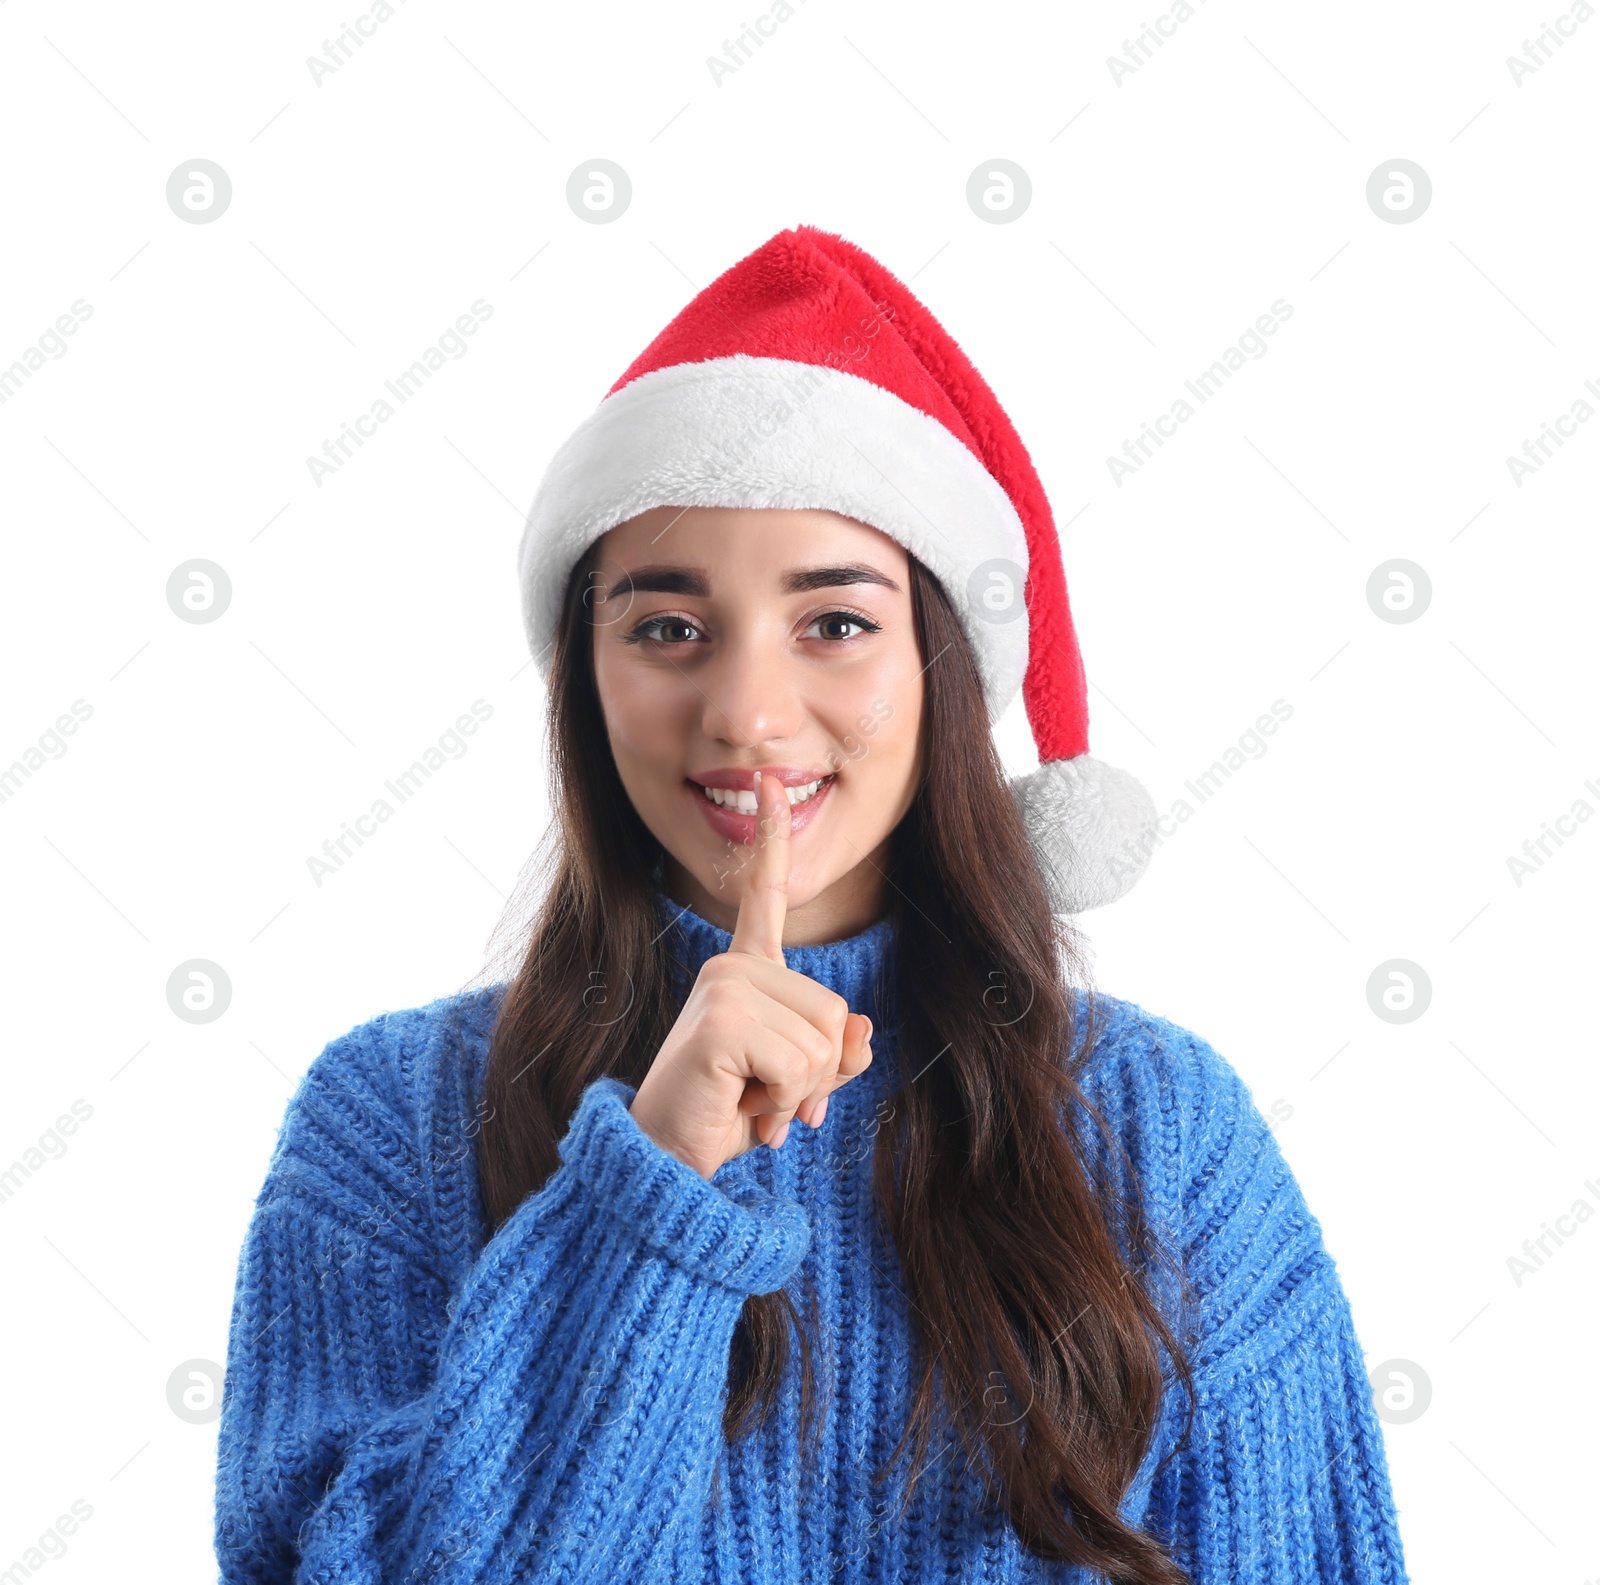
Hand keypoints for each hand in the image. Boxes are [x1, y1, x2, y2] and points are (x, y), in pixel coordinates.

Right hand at [628, 770, 874, 1178]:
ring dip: (800, 1091)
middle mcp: (732, 968)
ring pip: (825, 1040)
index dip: (772, 839)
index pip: (765, 897)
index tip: (772, 781)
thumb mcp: (795, 1082)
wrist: (665, 1164)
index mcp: (746, 970)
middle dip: (815, 1073)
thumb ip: (833, 1054)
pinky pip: (802, 1063)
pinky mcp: (723, 1021)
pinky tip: (743, 1106)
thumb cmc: (726, 1116)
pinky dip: (784, 1101)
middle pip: (836, 1011)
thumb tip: (862, 1032)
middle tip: (764, 1096)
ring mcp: (725, 989)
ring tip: (750, 1100)